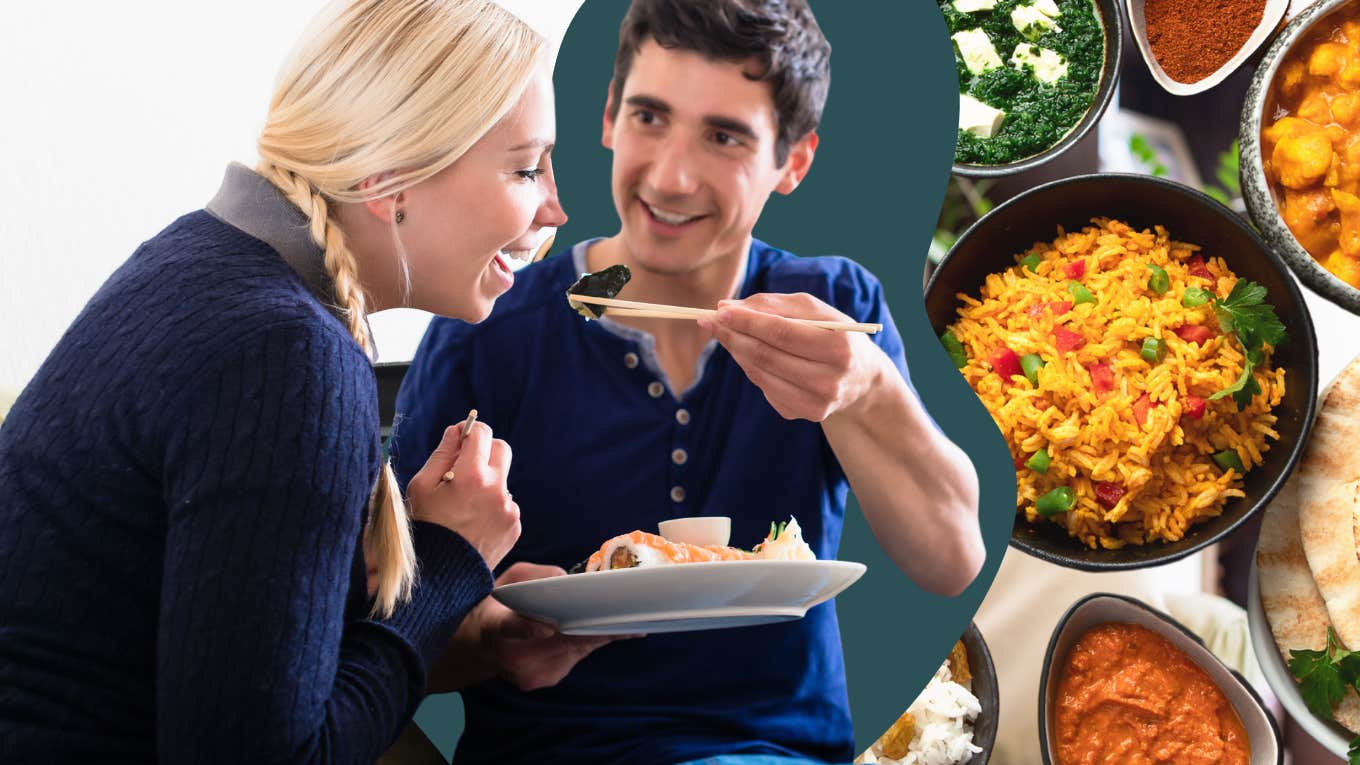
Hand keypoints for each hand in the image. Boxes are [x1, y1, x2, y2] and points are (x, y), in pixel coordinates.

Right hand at [405, 419, 519, 568]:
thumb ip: (442, 453)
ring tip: (464, 506)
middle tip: (466, 465)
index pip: (482, 433)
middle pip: (502, 449)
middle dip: (485, 451)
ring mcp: (508, 508)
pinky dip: (492, 506)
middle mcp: (496, 489)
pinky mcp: (514, 525)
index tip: (463, 439)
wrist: (440, 576)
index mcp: (471, 475)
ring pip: (502, 480)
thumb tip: (457, 431)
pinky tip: (473, 522)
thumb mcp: (421, 487)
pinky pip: (506, 504)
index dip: (471, 433)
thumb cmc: (425, 529)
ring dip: (487, 483)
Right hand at [465, 563, 633, 690]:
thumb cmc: (498, 605)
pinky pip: (572, 658)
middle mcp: (510, 656)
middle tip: (624, 618)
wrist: (477, 646)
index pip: (509, 628)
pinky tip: (601, 630)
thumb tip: (570, 582)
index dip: (528, 629)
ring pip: (571, 651)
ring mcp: (525, 674)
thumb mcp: (510, 579)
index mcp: (494, 625)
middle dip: (592, 627)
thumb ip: (537, 577)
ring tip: (624, 620)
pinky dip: (586, 642)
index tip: (546, 628)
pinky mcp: (539, 681)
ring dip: (596, 634)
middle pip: (557, 642)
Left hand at [698, 292, 886, 421]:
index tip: (720, 310)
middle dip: (733, 335)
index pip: (782, 333)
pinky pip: (765, 388)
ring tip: (724, 332)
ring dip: (736, 351)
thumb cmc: (834, 335)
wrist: (861, 378)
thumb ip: (775, 304)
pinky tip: (749, 354)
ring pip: (760, 374)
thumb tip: (729, 307)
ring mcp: (817, 403)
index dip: (747, 321)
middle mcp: (829, 380)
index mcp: (839, 348)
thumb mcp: (816, 311)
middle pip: (766, 356)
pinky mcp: (804, 415)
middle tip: (709, 319)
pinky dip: (751, 368)